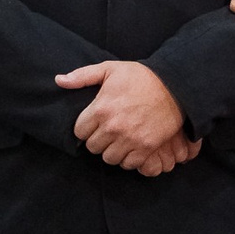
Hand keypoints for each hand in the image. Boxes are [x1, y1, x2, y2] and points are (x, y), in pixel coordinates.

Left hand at [57, 60, 189, 172]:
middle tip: (108, 131)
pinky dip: (128, 158)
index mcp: (100, 109)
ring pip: (109, 158)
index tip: (95, 123)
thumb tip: (58, 80)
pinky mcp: (146, 147)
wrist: (175, 86)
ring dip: (112, 151)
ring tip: (119, 140)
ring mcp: (130, 139)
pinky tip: (132, 146)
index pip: (79, 132)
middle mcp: (112, 127)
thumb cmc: (141, 77)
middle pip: (93, 147)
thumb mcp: (110, 69)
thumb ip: (82, 76)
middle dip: (98, 140)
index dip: (86, 128)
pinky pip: (128, 164)